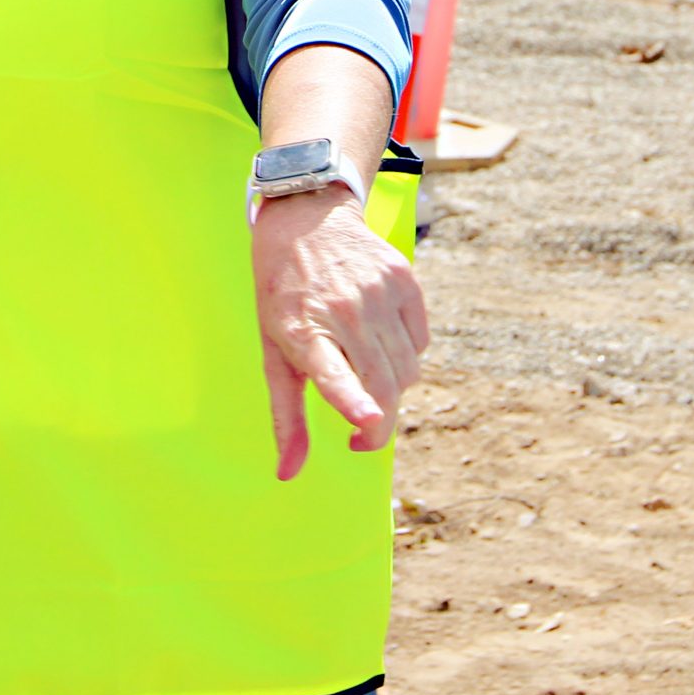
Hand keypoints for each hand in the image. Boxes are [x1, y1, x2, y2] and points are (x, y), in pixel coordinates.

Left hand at [253, 186, 427, 477]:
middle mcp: (343, 310)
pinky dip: (406, 355)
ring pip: (406, 371)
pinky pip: (421, 343)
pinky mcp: (405, 280)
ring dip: (391, 389)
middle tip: (361, 438)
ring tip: (362, 372)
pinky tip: (378, 340)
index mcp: (303, 330)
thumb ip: (286, 416)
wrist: (306, 219)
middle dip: (378, 424)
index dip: (351, 398)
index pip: (330, 370)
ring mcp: (378, 292)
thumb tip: (288, 475)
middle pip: (382, 387)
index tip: (367, 420)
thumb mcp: (273, 352)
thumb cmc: (283, 295)